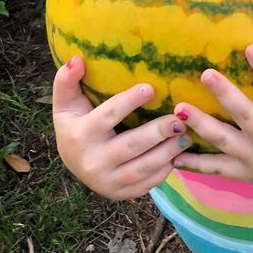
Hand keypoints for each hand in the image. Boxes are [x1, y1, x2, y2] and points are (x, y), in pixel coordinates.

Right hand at [52, 56, 188, 200]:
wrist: (72, 163)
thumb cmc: (75, 123)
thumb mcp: (65, 102)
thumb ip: (66, 80)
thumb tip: (77, 59)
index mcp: (80, 135)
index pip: (108, 115)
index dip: (129, 101)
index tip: (151, 87)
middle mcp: (93, 162)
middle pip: (132, 145)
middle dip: (158, 131)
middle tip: (180, 118)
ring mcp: (107, 182)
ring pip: (144, 167)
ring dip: (168, 151)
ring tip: (186, 135)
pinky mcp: (121, 194)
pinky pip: (148, 184)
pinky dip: (166, 170)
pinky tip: (179, 154)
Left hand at [172, 45, 252, 211]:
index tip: (251, 47)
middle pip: (244, 116)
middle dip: (224, 94)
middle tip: (205, 73)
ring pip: (222, 142)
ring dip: (200, 125)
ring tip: (178, 109)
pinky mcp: (245, 173)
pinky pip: (216, 170)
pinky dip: (194, 164)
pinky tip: (172, 154)